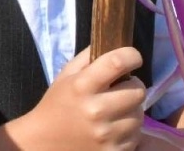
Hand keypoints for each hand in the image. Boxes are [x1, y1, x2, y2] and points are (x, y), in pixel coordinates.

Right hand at [8, 46, 144, 149]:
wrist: (44, 142)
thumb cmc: (57, 104)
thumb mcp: (66, 75)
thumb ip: (89, 57)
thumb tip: (115, 43)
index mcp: (82, 86)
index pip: (118, 62)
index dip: (132, 56)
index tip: (133, 57)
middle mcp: (96, 110)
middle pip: (138, 91)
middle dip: (134, 86)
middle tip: (122, 89)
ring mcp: (106, 135)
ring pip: (140, 115)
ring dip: (132, 110)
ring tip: (117, 110)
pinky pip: (136, 136)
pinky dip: (129, 131)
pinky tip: (115, 128)